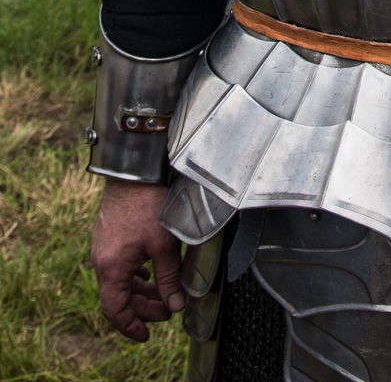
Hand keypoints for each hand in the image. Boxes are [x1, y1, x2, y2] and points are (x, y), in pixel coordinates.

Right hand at [90, 178, 183, 341]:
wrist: (134, 169)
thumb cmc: (148, 203)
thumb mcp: (164, 244)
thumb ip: (170, 278)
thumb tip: (176, 304)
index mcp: (110, 267)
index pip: (114, 309)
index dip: (130, 325)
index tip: (146, 334)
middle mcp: (101, 259)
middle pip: (118, 296)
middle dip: (143, 307)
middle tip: (166, 311)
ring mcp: (103, 245)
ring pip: (119, 279)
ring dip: (140, 290)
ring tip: (162, 293)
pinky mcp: (109, 233)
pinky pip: (118, 264)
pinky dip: (134, 274)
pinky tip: (147, 271)